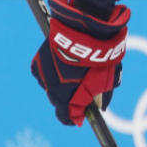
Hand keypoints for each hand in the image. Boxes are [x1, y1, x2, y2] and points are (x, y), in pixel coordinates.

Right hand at [31, 0, 130, 125]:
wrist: (87, 28)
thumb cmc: (101, 54)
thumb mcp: (108, 79)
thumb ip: (102, 96)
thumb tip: (100, 106)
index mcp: (68, 97)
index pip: (67, 117)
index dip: (75, 118)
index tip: (80, 117)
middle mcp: (52, 89)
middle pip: (59, 102)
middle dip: (69, 100)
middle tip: (81, 91)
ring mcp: (44, 75)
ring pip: (51, 87)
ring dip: (60, 84)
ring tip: (74, 72)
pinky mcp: (39, 61)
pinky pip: (45, 73)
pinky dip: (53, 71)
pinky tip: (63, 64)